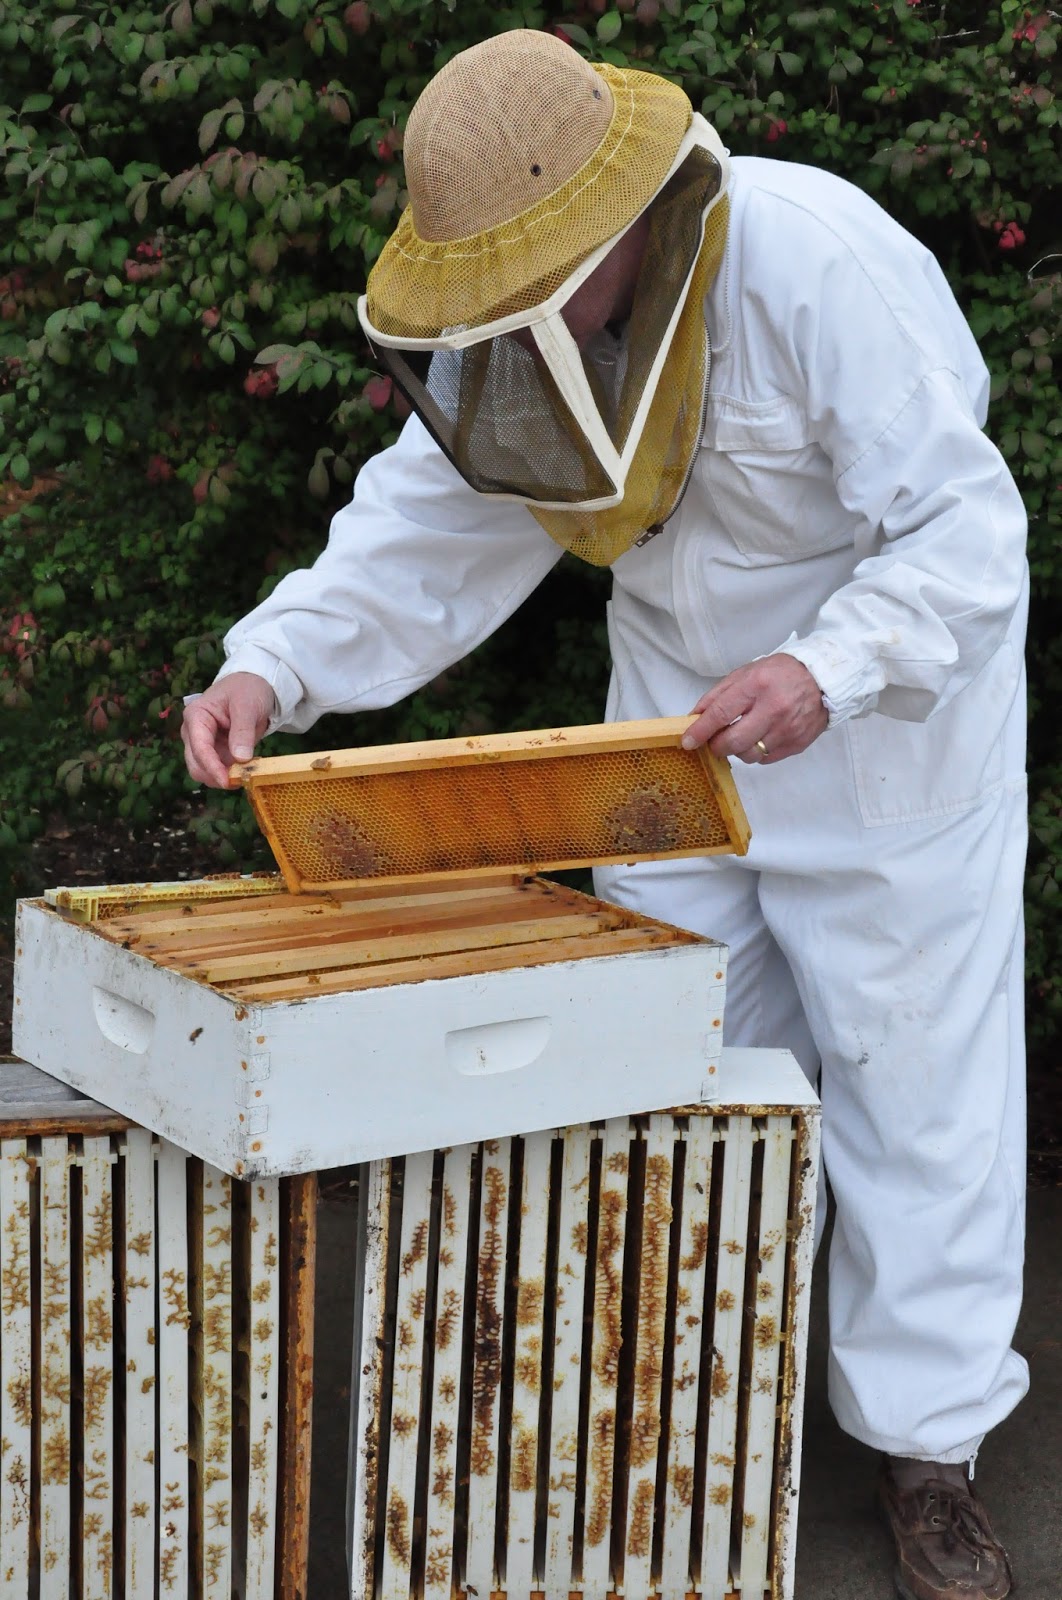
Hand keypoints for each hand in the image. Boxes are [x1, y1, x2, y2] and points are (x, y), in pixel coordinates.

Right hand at [181, 672, 275, 788]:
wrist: (252, 686)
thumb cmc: (247, 690)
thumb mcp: (247, 705)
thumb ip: (242, 731)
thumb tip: (240, 759)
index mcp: (196, 716)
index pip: (199, 748)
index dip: (212, 768)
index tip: (227, 782)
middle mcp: (193, 733)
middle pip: (196, 765)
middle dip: (216, 776)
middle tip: (242, 780)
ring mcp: (202, 745)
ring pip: (205, 772)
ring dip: (223, 778)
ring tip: (247, 773)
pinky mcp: (214, 753)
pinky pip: (218, 771)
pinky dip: (230, 775)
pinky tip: (246, 770)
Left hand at [681, 654, 827, 764]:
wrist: (823, 678)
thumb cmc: (780, 673)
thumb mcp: (746, 673)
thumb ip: (718, 695)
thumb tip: (694, 717)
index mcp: (757, 685)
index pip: (721, 714)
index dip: (700, 731)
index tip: (688, 741)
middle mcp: (773, 709)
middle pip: (733, 742)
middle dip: (716, 746)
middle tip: (714, 742)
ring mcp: (787, 729)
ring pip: (749, 755)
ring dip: (737, 750)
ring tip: (741, 736)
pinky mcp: (797, 744)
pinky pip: (766, 759)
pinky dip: (756, 752)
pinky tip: (760, 738)